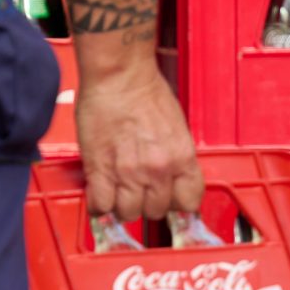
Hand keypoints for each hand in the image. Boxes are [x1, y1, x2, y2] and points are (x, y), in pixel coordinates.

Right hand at [73, 65, 202, 221]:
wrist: (119, 75)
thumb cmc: (146, 92)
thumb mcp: (176, 128)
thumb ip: (175, 157)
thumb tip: (170, 177)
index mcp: (182, 158)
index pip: (189, 203)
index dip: (177, 204)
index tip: (169, 199)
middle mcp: (159, 170)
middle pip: (157, 211)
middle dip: (147, 202)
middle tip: (138, 188)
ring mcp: (129, 173)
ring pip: (129, 214)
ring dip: (122, 205)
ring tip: (117, 189)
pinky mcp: (100, 170)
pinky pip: (101, 205)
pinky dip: (99, 203)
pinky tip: (100, 191)